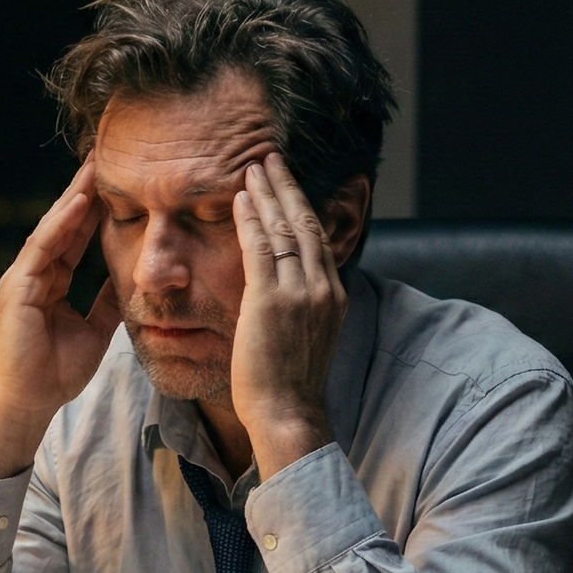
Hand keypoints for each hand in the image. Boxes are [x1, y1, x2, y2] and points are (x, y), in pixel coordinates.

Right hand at [0, 160, 122, 479]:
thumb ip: (106, 300)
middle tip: (107, 157)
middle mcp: (35, 273)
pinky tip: (80, 201)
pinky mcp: (16, 287)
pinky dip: (61, 224)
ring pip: (53, 228)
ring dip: (75, 196)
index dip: (97, 209)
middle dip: (86, 191)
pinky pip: (41, 248)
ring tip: (95, 167)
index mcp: (51, 281)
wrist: (29, 402)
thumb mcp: (94, 329)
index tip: (120, 182)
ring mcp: (23, 278)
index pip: (77, 236)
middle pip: (64, 223)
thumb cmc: (55, 373)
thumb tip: (129, 278)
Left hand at [230, 153, 344, 476]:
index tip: (287, 184)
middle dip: (287, 187)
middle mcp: (323, 289)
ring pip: (285, 228)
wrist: (287, 415)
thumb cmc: (287, 387)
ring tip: (254, 167)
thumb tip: (284, 296)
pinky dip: (251, 219)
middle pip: (307, 223)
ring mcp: (300, 293)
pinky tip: (240, 198)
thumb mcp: (305, 340)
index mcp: (332, 297)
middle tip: (271, 158)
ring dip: (268, 193)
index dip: (303, 207)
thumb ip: (300, 310)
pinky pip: (261, 248)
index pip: (318, 240)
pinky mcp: (271, 301)